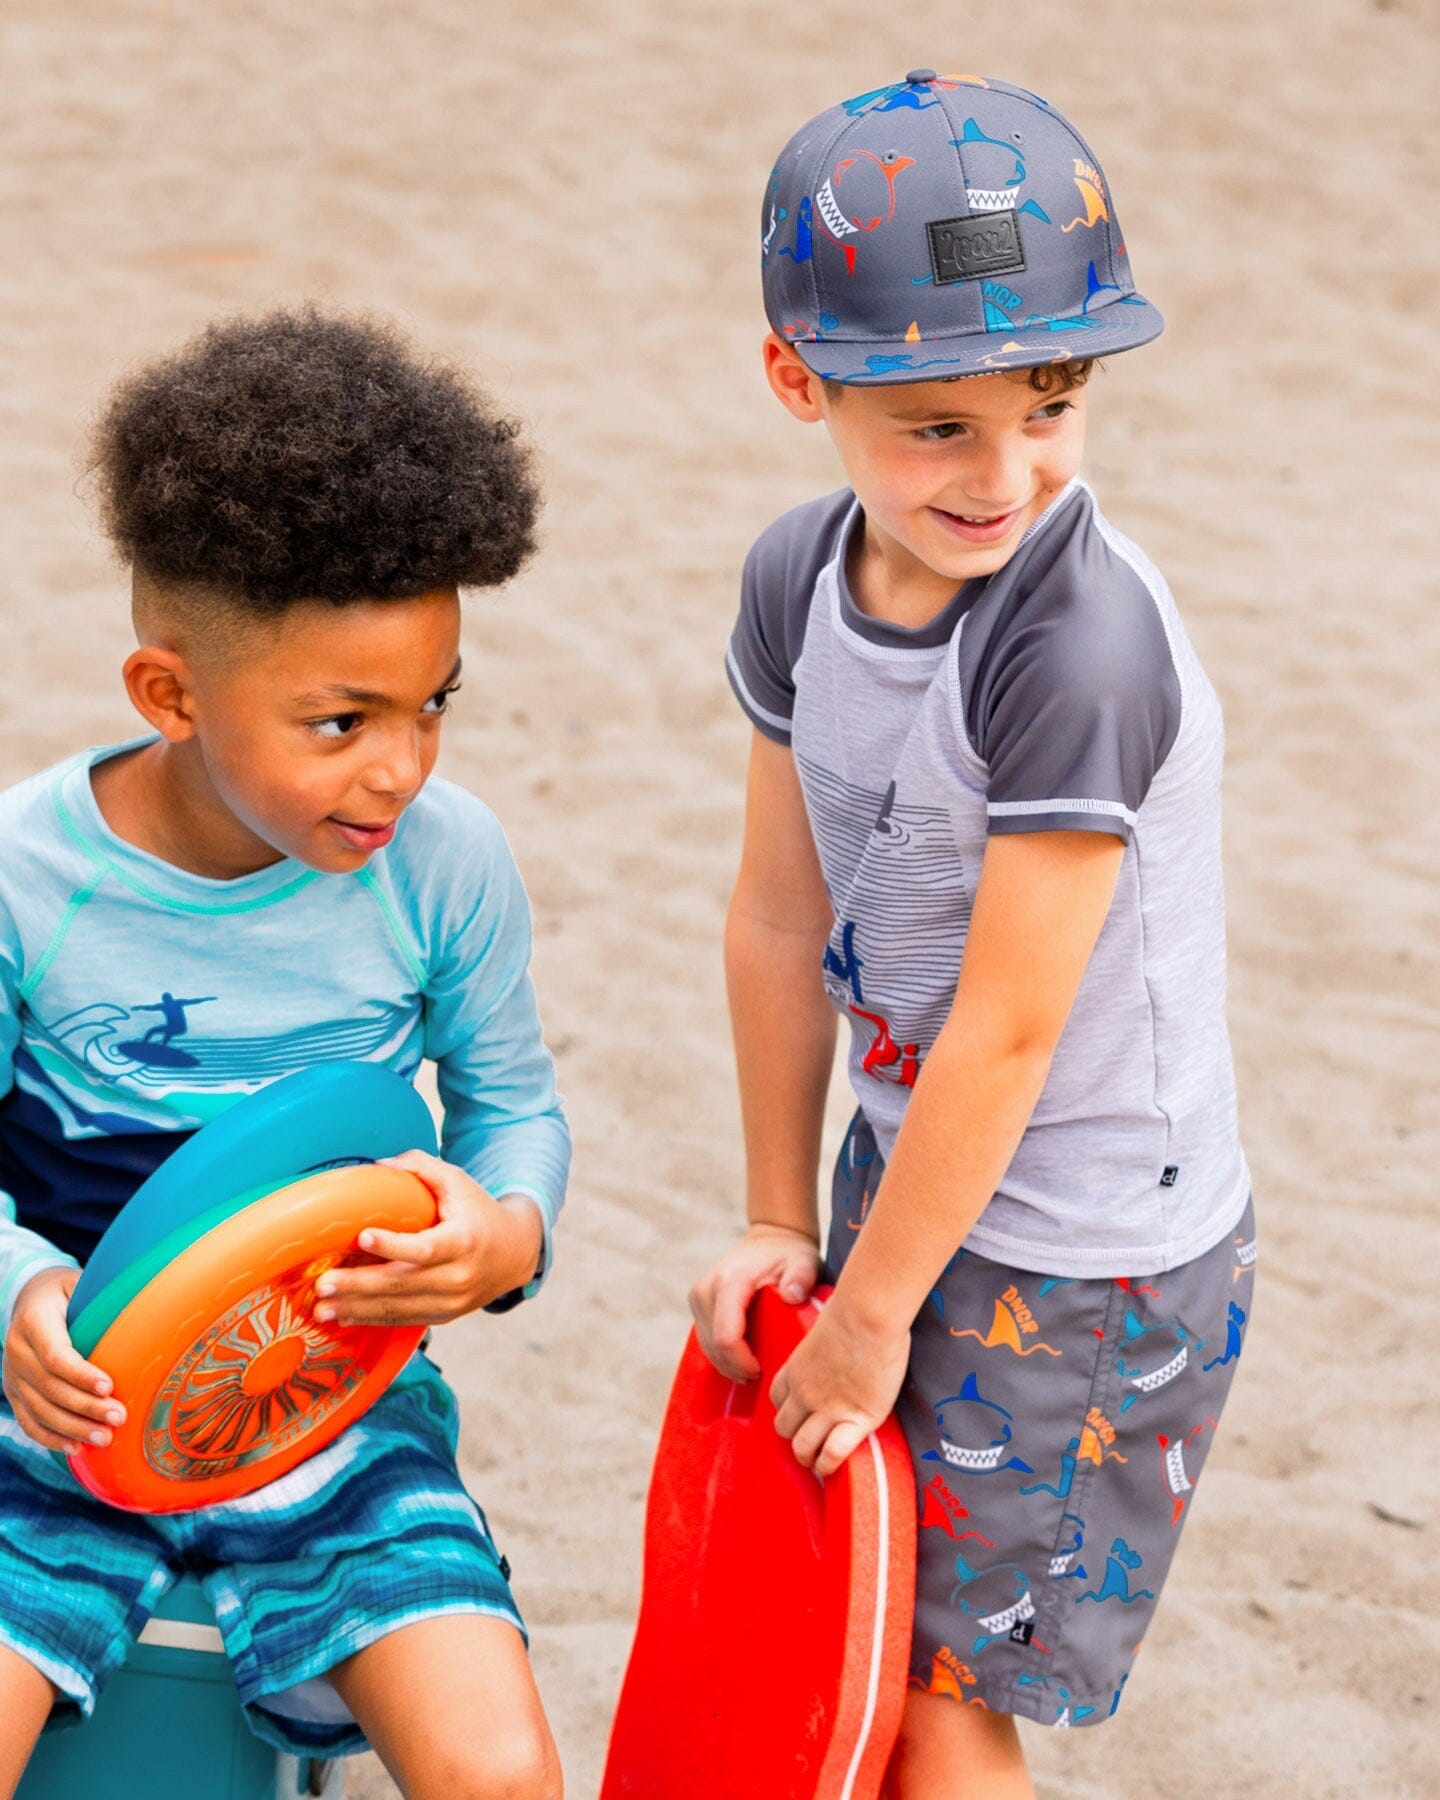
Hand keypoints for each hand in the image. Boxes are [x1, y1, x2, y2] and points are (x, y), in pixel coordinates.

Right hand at [2, 1266, 126, 1453]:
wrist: (28, 1298)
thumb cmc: (68, 1291)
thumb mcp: (81, 1282)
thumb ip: (104, 1295)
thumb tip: (154, 1301)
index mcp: (34, 1320)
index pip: (55, 1355)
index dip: (81, 1375)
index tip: (110, 1386)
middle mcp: (17, 1350)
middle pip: (50, 1387)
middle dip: (85, 1407)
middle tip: (119, 1417)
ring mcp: (12, 1375)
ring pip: (40, 1410)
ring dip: (73, 1428)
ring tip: (105, 1438)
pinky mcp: (14, 1394)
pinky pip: (30, 1421)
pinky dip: (52, 1438)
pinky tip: (76, 1448)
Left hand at [312, 1150, 543, 1325]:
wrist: (514, 1254)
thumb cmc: (478, 1213)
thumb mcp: (458, 1182)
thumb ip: (421, 1167)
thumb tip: (379, 1166)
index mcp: (464, 1241)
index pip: (426, 1247)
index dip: (394, 1245)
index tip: (363, 1236)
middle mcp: (459, 1277)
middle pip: (403, 1284)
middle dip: (359, 1286)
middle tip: (323, 1284)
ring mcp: (452, 1302)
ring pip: (399, 1309)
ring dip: (357, 1309)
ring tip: (321, 1307)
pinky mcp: (443, 1316)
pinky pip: (404, 1321)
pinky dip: (372, 1319)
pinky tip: (343, 1316)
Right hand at [689, 1222, 821, 1381]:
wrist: (770, 1241)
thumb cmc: (788, 1255)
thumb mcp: (803, 1262)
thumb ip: (801, 1277)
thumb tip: (792, 1296)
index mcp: (729, 1282)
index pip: (726, 1337)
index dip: (742, 1362)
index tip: (763, 1369)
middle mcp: (706, 1289)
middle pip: (714, 1346)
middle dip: (736, 1366)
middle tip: (762, 1372)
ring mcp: (698, 1297)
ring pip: (706, 1346)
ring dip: (728, 1363)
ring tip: (754, 1367)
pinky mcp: (698, 1303)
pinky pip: (706, 1339)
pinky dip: (722, 1353)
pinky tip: (741, 1358)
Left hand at [770, 1294, 909, 1478]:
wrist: (868, 1314)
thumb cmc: (853, 1310)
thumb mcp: (825, 1329)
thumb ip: (824, 1345)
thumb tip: (837, 1341)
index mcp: (795, 1369)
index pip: (777, 1399)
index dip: (788, 1410)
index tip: (801, 1415)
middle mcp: (804, 1392)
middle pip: (784, 1428)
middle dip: (795, 1437)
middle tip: (812, 1441)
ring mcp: (828, 1408)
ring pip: (802, 1447)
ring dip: (810, 1457)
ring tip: (820, 1461)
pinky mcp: (856, 1419)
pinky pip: (832, 1454)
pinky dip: (830, 1465)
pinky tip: (835, 1466)